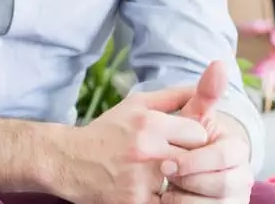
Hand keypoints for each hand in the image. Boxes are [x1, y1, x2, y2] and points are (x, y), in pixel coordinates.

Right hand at [54, 84, 210, 203]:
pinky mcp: (135, 203)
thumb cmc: (108, 131)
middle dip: (190, 159)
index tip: (186, 141)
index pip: (198, 133)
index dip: (195, 138)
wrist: (69, 162)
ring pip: (183, 184)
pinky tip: (153, 189)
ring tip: (166, 175)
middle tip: (178, 159)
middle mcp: (147, 150)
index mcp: (149, 123)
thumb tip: (205, 82)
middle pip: (195, 159)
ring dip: (178, 181)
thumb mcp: (137, 104)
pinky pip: (167, 202)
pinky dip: (164, 198)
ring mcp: (141, 181)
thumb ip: (173, 96)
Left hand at [164, 62, 252, 202]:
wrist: (169, 176)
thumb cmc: (178, 144)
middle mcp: (244, 177)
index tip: (165, 162)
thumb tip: (220, 62)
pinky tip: (169, 203)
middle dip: (189, 182)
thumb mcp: (188, 120)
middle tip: (166, 178)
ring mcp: (236, 199)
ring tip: (167, 192)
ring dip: (185, 200)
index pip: (221, 157)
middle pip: (222, 186)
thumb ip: (205, 95)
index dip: (191, 161)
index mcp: (237, 150)